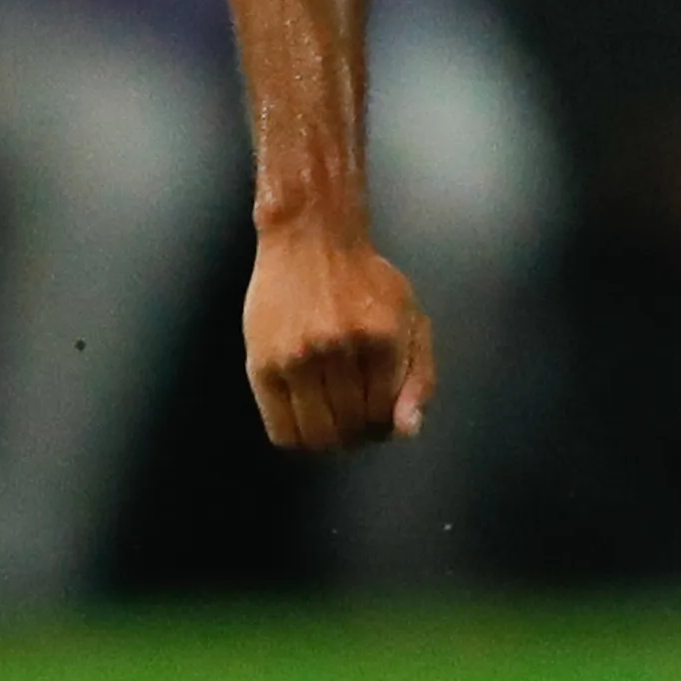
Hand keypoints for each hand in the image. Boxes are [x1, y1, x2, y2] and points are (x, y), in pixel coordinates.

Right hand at [243, 224, 436, 451]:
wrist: (310, 240)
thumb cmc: (366, 281)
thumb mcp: (411, 318)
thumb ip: (419, 376)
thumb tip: (406, 430)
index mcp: (383, 340)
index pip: (385, 417)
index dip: (384, 427)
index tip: (379, 418)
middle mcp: (339, 351)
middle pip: (351, 429)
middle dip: (358, 434)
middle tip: (354, 419)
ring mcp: (297, 359)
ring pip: (317, 436)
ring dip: (329, 439)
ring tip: (331, 419)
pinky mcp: (262, 364)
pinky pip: (280, 429)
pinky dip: (297, 437)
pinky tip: (305, 419)